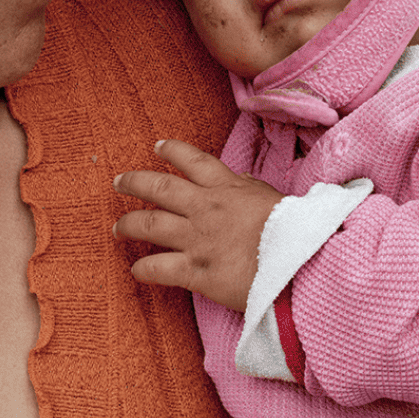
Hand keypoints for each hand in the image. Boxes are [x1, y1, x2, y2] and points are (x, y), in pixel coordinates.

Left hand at [112, 139, 282, 312]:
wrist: (301, 264)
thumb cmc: (295, 230)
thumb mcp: (273, 197)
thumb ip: (250, 189)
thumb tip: (241, 181)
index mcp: (227, 187)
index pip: (192, 161)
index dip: (172, 151)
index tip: (157, 146)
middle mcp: (205, 208)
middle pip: (159, 187)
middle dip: (135, 182)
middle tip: (119, 182)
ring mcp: (197, 239)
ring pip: (149, 224)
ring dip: (129, 224)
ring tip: (118, 227)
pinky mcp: (196, 271)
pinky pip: (158, 268)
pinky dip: (143, 269)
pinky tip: (135, 270)